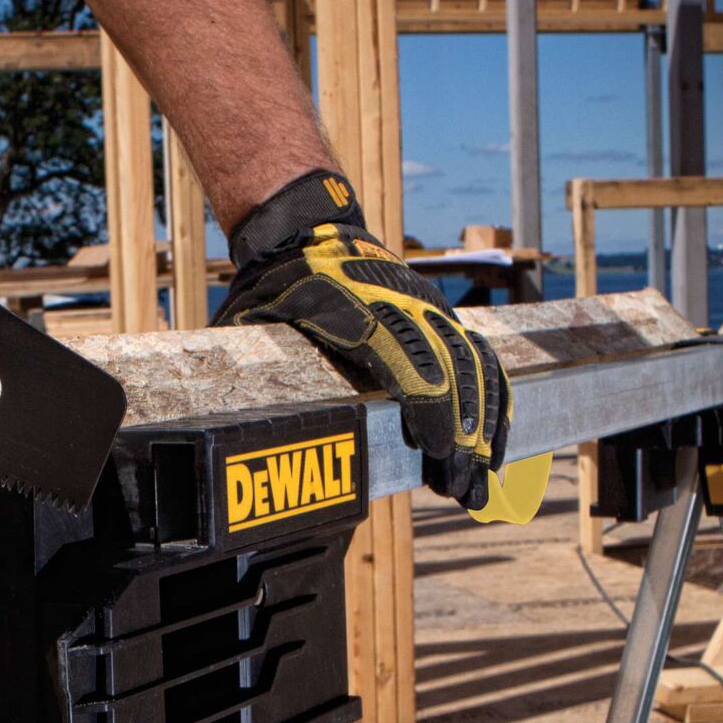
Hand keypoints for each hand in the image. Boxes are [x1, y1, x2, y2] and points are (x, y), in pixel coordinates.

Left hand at [215, 170, 510, 509]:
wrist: (308, 232)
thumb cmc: (277, 288)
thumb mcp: (254, 324)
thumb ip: (255, 370)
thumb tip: (228, 429)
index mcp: (354, 307)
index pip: (405, 358)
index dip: (428, 404)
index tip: (437, 449)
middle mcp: (402, 306)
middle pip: (448, 371)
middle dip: (461, 435)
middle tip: (459, 490)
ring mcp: (428, 311)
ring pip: (473, 368)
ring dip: (482, 429)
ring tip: (479, 484)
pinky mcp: (441, 319)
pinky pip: (481, 360)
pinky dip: (493, 404)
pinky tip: (494, 445)